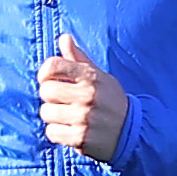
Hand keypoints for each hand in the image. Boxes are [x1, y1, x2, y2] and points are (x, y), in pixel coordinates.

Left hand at [37, 33, 128, 163]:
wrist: (131, 131)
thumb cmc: (110, 100)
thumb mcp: (99, 76)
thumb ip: (78, 58)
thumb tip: (64, 37)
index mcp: (91, 76)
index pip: (53, 65)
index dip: (45, 72)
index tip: (49, 79)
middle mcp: (87, 95)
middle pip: (46, 90)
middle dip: (50, 97)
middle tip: (63, 101)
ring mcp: (84, 118)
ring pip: (46, 113)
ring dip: (53, 116)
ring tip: (68, 117)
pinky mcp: (80, 138)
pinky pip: (51, 132)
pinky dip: (58, 133)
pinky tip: (71, 130)